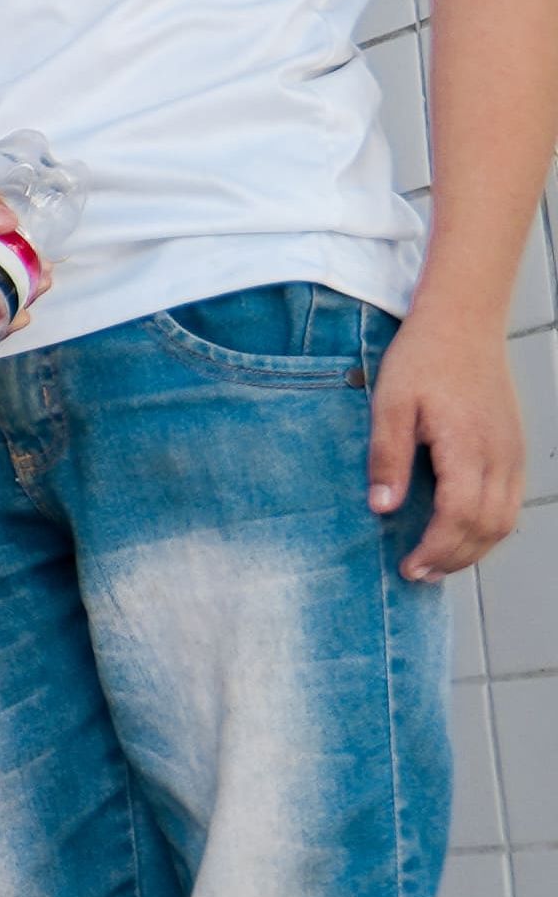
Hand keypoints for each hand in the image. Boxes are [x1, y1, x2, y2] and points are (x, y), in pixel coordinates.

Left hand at [372, 303, 524, 582]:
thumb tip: (383, 508)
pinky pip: (510, 502)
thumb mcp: (389, 404)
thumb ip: (387, 457)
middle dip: (454, 557)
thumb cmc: (422, 359)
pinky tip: (461, 534)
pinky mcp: (514, 448)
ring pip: (505, 519)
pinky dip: (488, 528)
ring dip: (474, 549)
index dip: (436, 548)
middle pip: (487, 526)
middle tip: (417, 574)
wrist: (463, 323)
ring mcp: (512, 452)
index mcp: (467, 445)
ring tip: (437, 564)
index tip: (408, 566)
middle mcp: (499, 454)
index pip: (459, 514)